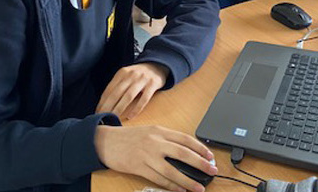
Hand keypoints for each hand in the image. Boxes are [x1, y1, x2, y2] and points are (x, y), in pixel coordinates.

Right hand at [95, 125, 216, 191]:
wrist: (105, 141)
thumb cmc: (128, 137)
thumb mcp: (149, 131)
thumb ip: (166, 138)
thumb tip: (186, 150)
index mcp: (160, 131)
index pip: (186, 139)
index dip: (200, 148)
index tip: (210, 156)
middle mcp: (155, 142)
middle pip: (183, 154)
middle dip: (201, 164)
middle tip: (212, 171)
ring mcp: (147, 155)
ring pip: (172, 170)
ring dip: (187, 180)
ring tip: (198, 188)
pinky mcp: (139, 167)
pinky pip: (158, 178)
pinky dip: (170, 186)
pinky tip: (179, 190)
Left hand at [96, 62, 167, 119]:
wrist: (158, 65)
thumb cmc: (139, 75)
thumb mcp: (127, 75)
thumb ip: (118, 86)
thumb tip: (104, 103)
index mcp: (122, 73)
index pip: (109, 89)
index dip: (102, 101)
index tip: (97, 112)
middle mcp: (131, 75)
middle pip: (116, 93)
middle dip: (108, 107)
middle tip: (102, 117)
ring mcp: (142, 79)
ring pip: (128, 96)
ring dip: (119, 108)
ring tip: (113, 119)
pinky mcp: (153, 84)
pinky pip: (144, 98)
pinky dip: (136, 108)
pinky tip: (130, 116)